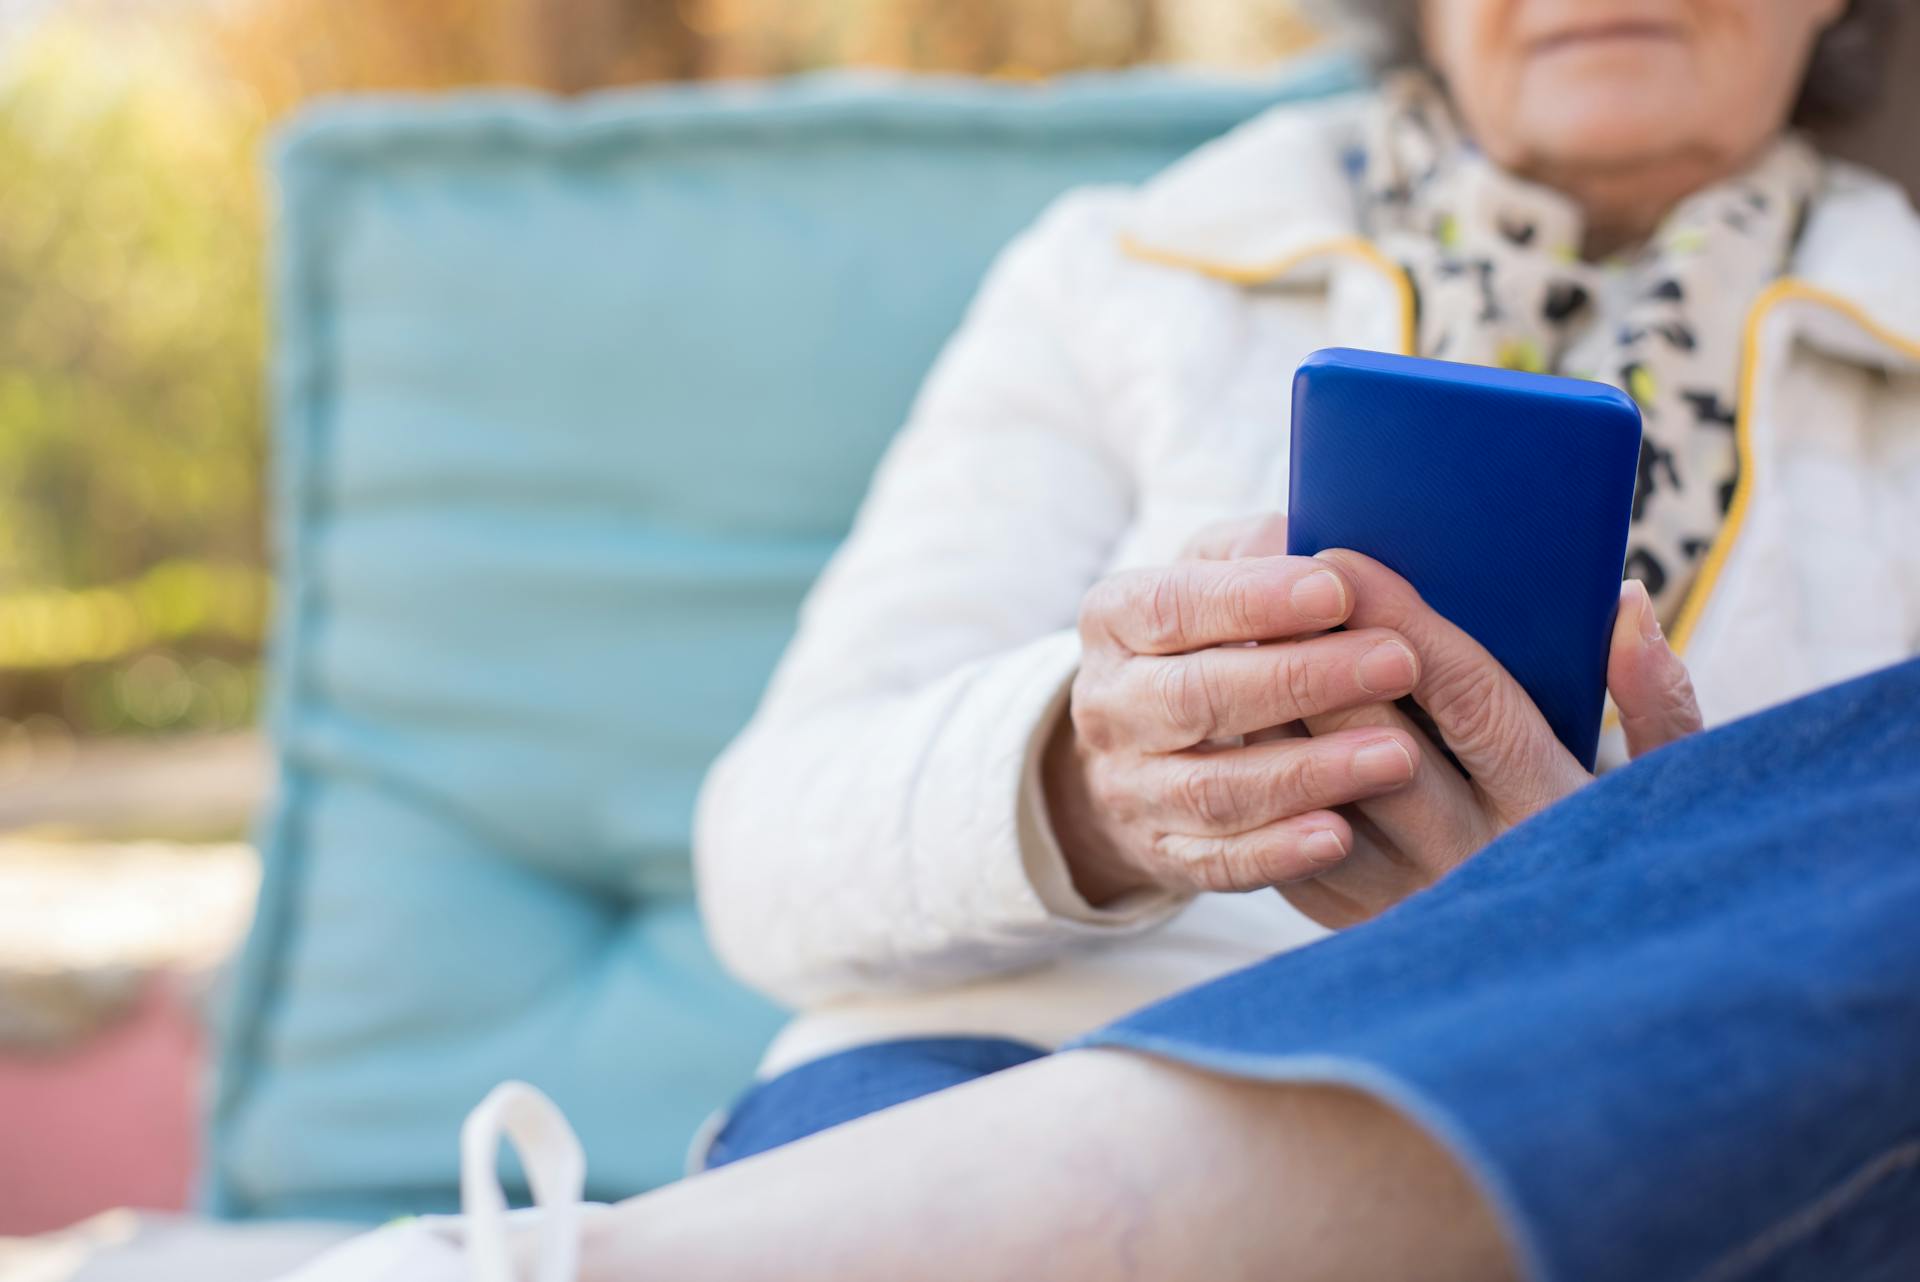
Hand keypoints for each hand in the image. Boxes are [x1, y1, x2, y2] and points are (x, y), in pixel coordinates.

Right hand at [1043, 517, 1426, 904]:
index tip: (1338, 590)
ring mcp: (1129, 788)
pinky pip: (1218, 862)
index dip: (1252, 601)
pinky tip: (1338, 837)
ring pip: (1211, 788)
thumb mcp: (1213, 576)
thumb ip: (1256, 552)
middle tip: (1397, 662)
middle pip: (1194, 697)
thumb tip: (1310, 546)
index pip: (1173, 606)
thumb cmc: (1204, 639)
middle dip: (1300, 680)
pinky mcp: (1161, 856)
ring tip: (1396, 756)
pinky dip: (1277, 852)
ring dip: (1306, 773)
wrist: (1137, 750)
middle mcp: (1108, 706)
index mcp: (1114, 621)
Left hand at [1279, 548, 1701, 928]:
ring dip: (1276, 712)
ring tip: (1243, 636)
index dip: (1403, 622)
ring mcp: (1405, 898)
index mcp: (1549, 808)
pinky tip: (1244, 709)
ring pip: (1314, 791)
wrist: (1576, 975)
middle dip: (1317, 657)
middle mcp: (1473, 861)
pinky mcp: (1351, 919)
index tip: (1347, 557)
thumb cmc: (1618, 851)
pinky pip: (1287, 834)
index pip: (1468, 698)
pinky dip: (1265, 767)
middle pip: (1373, 744)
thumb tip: (1628, 602)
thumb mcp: (1665, 785)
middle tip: (1271, 585)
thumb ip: (1657, 702)